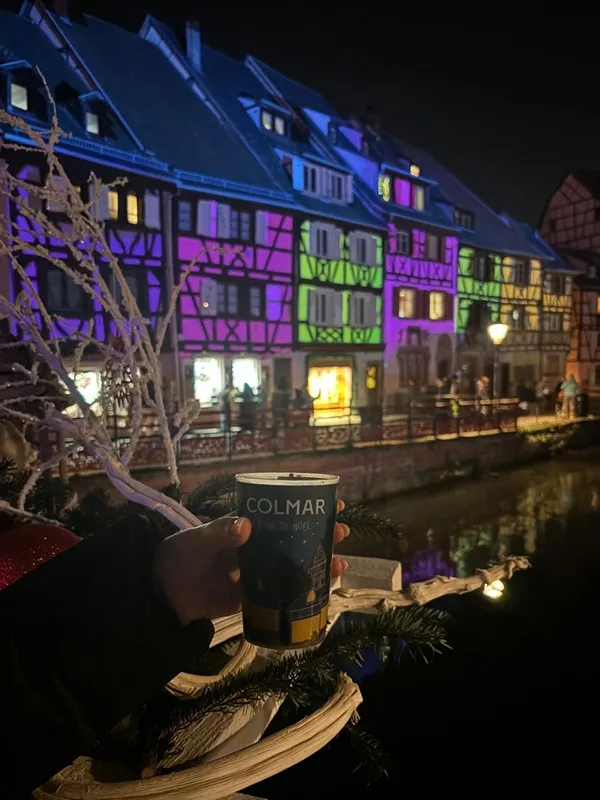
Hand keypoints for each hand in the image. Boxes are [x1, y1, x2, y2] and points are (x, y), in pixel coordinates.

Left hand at [155, 499, 350, 625]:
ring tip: (340, 563)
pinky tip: (320, 592)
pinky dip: (301, 593)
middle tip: (342, 531)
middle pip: (291, 538)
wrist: (162, 596)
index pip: (278, 512)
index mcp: (242, 528)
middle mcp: (253, 547)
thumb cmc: (179, 557)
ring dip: (315, 563)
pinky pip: (280, 594)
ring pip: (291, 565)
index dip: (303, 506)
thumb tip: (246, 525)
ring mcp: (254, 572)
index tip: (329, 501)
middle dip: (318, 534)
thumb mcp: (198, 540)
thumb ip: (219, 532)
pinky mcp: (251, 597)